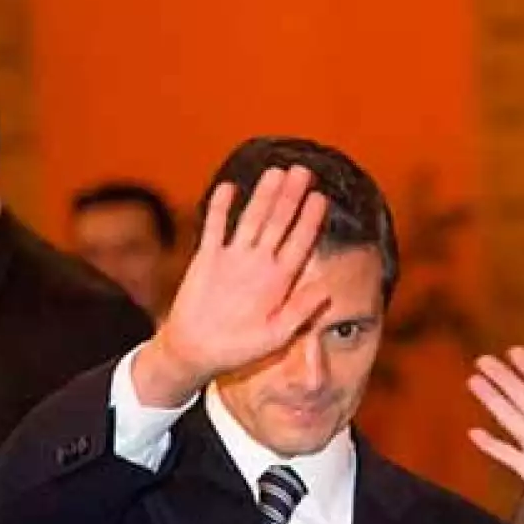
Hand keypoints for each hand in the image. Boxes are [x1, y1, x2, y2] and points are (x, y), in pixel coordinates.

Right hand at [132, 166, 328, 404]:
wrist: (196, 351)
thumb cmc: (239, 349)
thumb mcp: (275, 336)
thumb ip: (299, 312)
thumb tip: (326, 291)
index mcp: (279, 281)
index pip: (299, 243)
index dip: (310, 220)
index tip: (321, 198)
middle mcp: (259, 264)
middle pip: (279, 223)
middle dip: (291, 198)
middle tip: (304, 171)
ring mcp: (233, 258)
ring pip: (252, 219)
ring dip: (263, 196)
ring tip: (276, 171)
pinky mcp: (208, 258)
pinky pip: (215, 228)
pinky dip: (221, 208)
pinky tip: (229, 187)